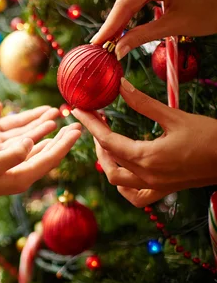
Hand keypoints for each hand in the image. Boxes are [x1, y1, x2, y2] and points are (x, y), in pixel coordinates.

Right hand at [0, 124, 81, 207]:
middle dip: (61, 139)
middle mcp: (19, 171)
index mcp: (21, 176)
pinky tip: (36, 134)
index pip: (49, 158)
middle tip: (77, 125)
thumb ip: (11, 155)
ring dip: (48, 133)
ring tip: (60, 122)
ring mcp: (9, 166)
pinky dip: (33, 137)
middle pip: (47, 153)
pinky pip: (22, 147)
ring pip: (35, 148)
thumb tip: (32, 142)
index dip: (64, 144)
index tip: (77, 130)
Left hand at [72, 78, 216, 206]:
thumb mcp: (174, 115)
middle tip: (95, 123)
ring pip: (118, 181)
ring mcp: (155, 186)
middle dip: (97, 142)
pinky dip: (124, 187)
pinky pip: (136, 197)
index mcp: (147, 157)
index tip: (78, 111)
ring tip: (106, 144)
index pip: (107, 141)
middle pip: (108, 162)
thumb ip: (143, 103)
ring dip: (107, 163)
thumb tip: (120, 85)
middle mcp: (147, 176)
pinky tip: (123, 172)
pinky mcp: (165, 191)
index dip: (90, 124)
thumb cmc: (209, 135)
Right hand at [90, 0, 216, 59]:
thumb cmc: (211, 11)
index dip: (109, 26)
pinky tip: (123, 25)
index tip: (96, 43)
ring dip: (122, 18)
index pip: (125, 3)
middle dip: (114, 23)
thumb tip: (117, 51)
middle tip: (100, 45)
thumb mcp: (173, 27)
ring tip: (109, 39)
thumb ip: (140, 37)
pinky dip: (133, 9)